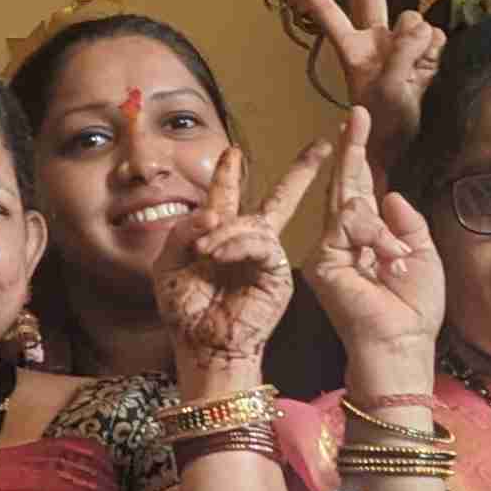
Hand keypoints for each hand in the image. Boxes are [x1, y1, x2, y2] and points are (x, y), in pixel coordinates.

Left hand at [154, 137, 331, 377]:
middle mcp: (247, 242)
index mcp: (220, 235)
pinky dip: (236, 244)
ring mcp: (266, 256)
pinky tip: (216, 254)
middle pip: (280, 199)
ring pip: (256, 222)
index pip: (228, 195)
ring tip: (204, 251)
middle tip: (321, 146)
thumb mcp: (170, 263)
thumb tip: (214, 214)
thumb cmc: (184, 310)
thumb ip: (185, 230)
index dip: (228, 173)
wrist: (201, 345)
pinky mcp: (277, 272)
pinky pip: (261, 243)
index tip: (232, 151)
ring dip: (225, 232)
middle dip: (302, 172)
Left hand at [288, 0, 441, 179]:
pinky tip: (430, 70)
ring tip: (415, 72)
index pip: (329, 13)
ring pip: (414, 19)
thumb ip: (402, 51)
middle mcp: (376, 41)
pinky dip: (436, 51)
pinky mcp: (428, 55)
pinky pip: (437, 37)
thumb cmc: (382, 126)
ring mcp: (402, 46)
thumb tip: (421, 25)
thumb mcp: (385, 89)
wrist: (406, 150)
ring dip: (418, 40)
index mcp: (352, 50)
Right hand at [303, 106, 443, 374]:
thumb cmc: (414, 309)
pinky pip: (348, 225)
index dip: (360, 156)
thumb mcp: (423, 254)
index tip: (359, 122)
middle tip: (356, 113)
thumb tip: (388, 194)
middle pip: (345, 184)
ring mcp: (330, 250)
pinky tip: (391, 262)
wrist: (402, 345)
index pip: (361, 189)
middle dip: (352, 147)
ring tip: (398, 263)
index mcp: (369, 237)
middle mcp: (345, 240)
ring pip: (350, 205)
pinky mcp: (323, 261)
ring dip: (382, 230)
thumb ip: (406, 221)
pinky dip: (375, 239)